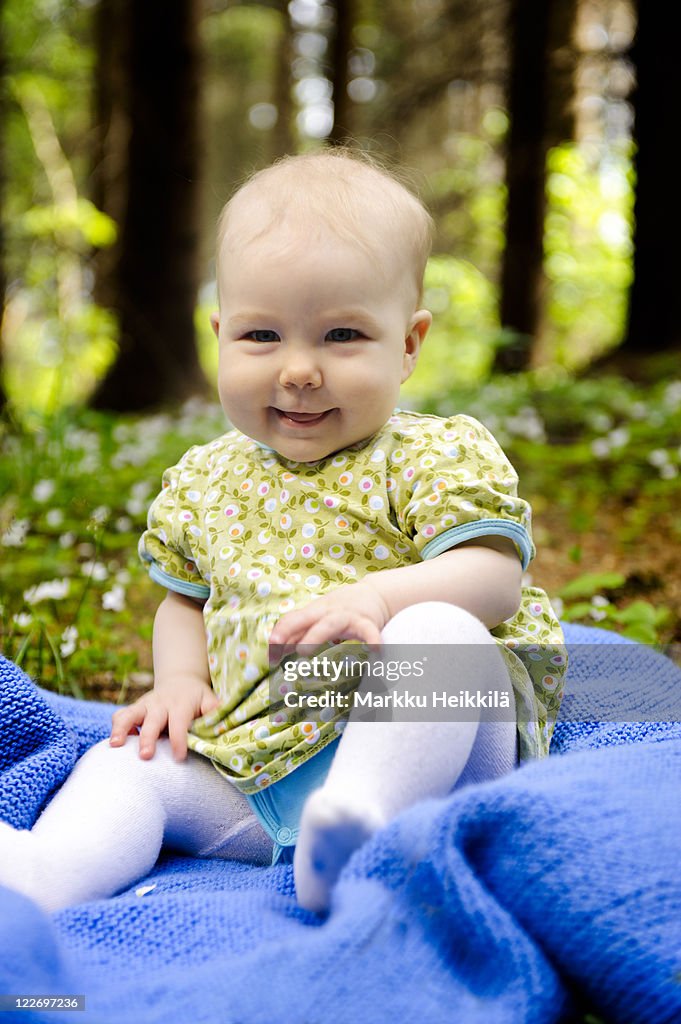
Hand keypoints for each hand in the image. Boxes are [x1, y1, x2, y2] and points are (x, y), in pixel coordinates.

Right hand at [109, 677, 219, 760]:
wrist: (181, 680)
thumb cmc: (198, 699)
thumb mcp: (209, 700)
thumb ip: (214, 712)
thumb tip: (223, 725)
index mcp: (181, 703)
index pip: (179, 722)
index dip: (179, 739)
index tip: (179, 757)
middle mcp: (161, 703)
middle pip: (152, 720)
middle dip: (147, 738)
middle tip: (145, 756)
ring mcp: (145, 705)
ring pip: (129, 714)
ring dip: (121, 729)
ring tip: (115, 745)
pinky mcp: (134, 709)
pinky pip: (121, 715)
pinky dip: (116, 727)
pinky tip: (115, 744)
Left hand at [269, 581, 389, 662]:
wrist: (376, 594)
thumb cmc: (342, 610)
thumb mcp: (319, 617)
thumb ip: (300, 632)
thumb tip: (276, 650)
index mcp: (314, 612)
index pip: (290, 620)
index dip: (278, 635)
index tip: (270, 657)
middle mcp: (327, 612)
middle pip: (304, 619)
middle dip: (288, 631)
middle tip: (275, 646)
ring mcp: (347, 616)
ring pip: (329, 624)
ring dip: (315, 636)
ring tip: (303, 652)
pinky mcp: (367, 622)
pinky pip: (369, 631)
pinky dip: (371, 640)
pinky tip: (373, 651)